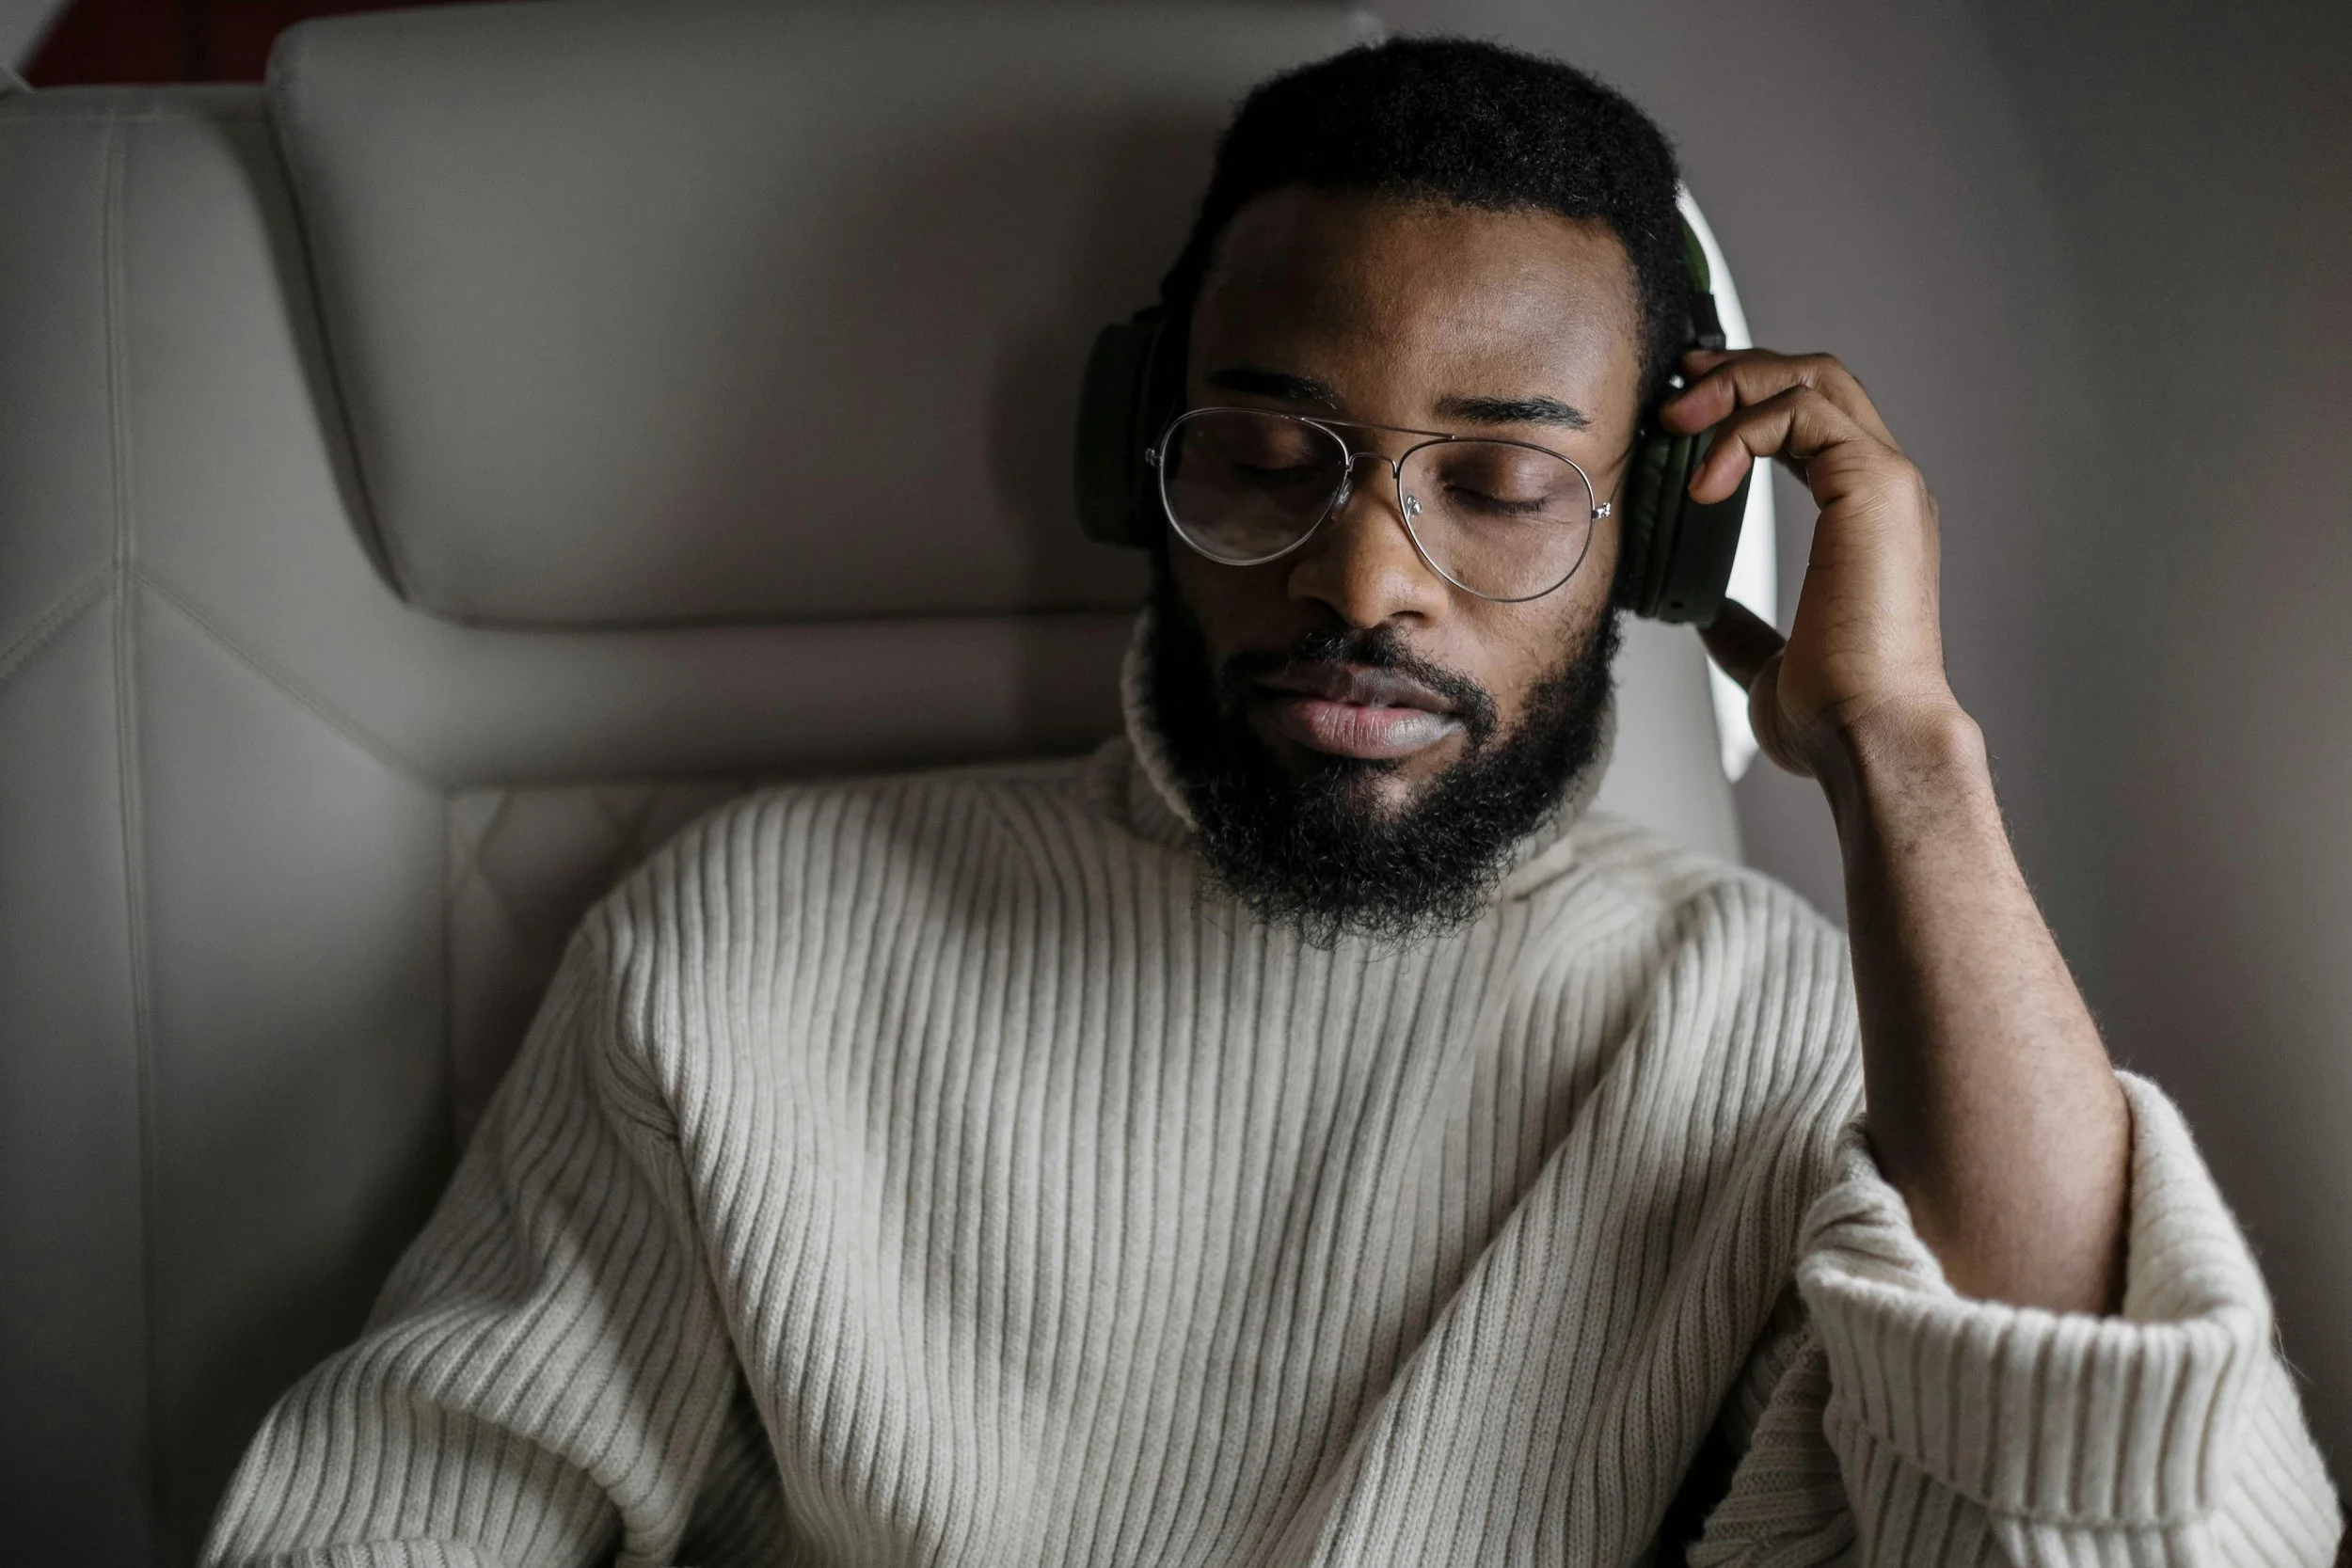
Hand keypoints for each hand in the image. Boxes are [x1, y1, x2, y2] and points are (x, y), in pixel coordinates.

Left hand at [1664, 348, 1962, 780]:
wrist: (1868, 737)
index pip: (1812, 421)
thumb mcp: (1766, 661)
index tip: (1682, 415)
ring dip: (1732, 386)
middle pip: (1817, 378)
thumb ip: (1740, 628)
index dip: (1746, 401)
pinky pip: (1800, 413)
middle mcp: (1885, 488)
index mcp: (1866, 518)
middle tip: (1674, 392)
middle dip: (1738, 370)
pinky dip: (1741, 431)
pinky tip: (1704, 484)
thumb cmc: (1832, 715)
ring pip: (1813, 378)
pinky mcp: (1875, 485)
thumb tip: (1704, 615)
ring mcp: (1887, 481)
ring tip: (1674, 423)